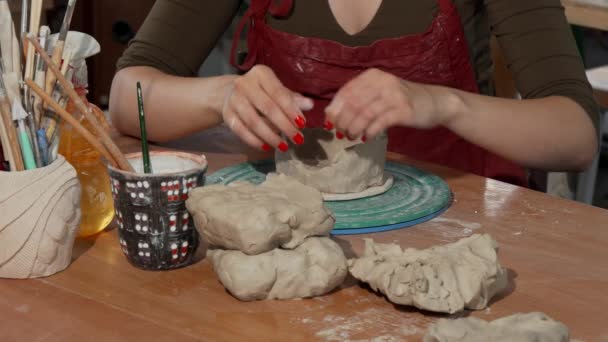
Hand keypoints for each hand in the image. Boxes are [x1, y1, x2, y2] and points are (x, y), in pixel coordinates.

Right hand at [222, 65, 312, 150]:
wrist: (229, 92)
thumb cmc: (261, 91)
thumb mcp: (276, 89)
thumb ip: (292, 98)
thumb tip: (309, 105)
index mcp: (261, 74)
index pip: (278, 93)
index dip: (291, 110)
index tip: (302, 124)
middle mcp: (244, 84)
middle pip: (267, 108)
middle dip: (284, 126)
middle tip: (298, 139)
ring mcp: (233, 99)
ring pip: (254, 122)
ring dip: (271, 136)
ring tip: (284, 146)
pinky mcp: (227, 114)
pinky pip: (241, 131)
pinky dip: (255, 141)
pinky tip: (267, 147)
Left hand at [325, 68, 452, 139]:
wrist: (435, 103)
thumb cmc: (402, 101)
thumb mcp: (379, 94)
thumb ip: (359, 100)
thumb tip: (333, 115)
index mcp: (372, 76)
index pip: (346, 91)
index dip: (334, 109)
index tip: (329, 122)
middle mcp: (382, 82)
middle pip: (353, 103)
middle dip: (343, 121)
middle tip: (341, 133)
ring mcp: (394, 95)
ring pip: (364, 113)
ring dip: (354, 128)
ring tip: (352, 137)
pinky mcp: (403, 109)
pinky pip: (379, 122)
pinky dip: (369, 131)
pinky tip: (367, 137)